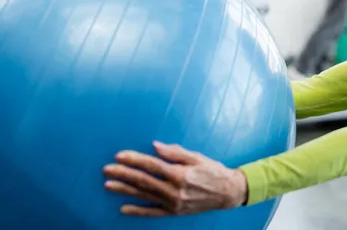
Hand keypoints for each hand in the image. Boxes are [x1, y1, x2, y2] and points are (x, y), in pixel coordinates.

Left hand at [102, 141, 247, 216]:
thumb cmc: (213, 170)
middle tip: (107, 169)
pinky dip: (137, 211)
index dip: (134, 159)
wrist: (227, 192)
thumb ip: (175, 152)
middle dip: (123, 174)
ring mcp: (173, 203)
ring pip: (144, 196)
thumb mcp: (197, 156)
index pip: (152, 165)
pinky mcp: (174, 212)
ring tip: (108, 185)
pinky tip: (123, 208)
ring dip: (124, 190)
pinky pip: (152, 213)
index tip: (119, 155)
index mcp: (180, 174)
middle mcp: (174, 190)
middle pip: (143, 181)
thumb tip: (155, 146)